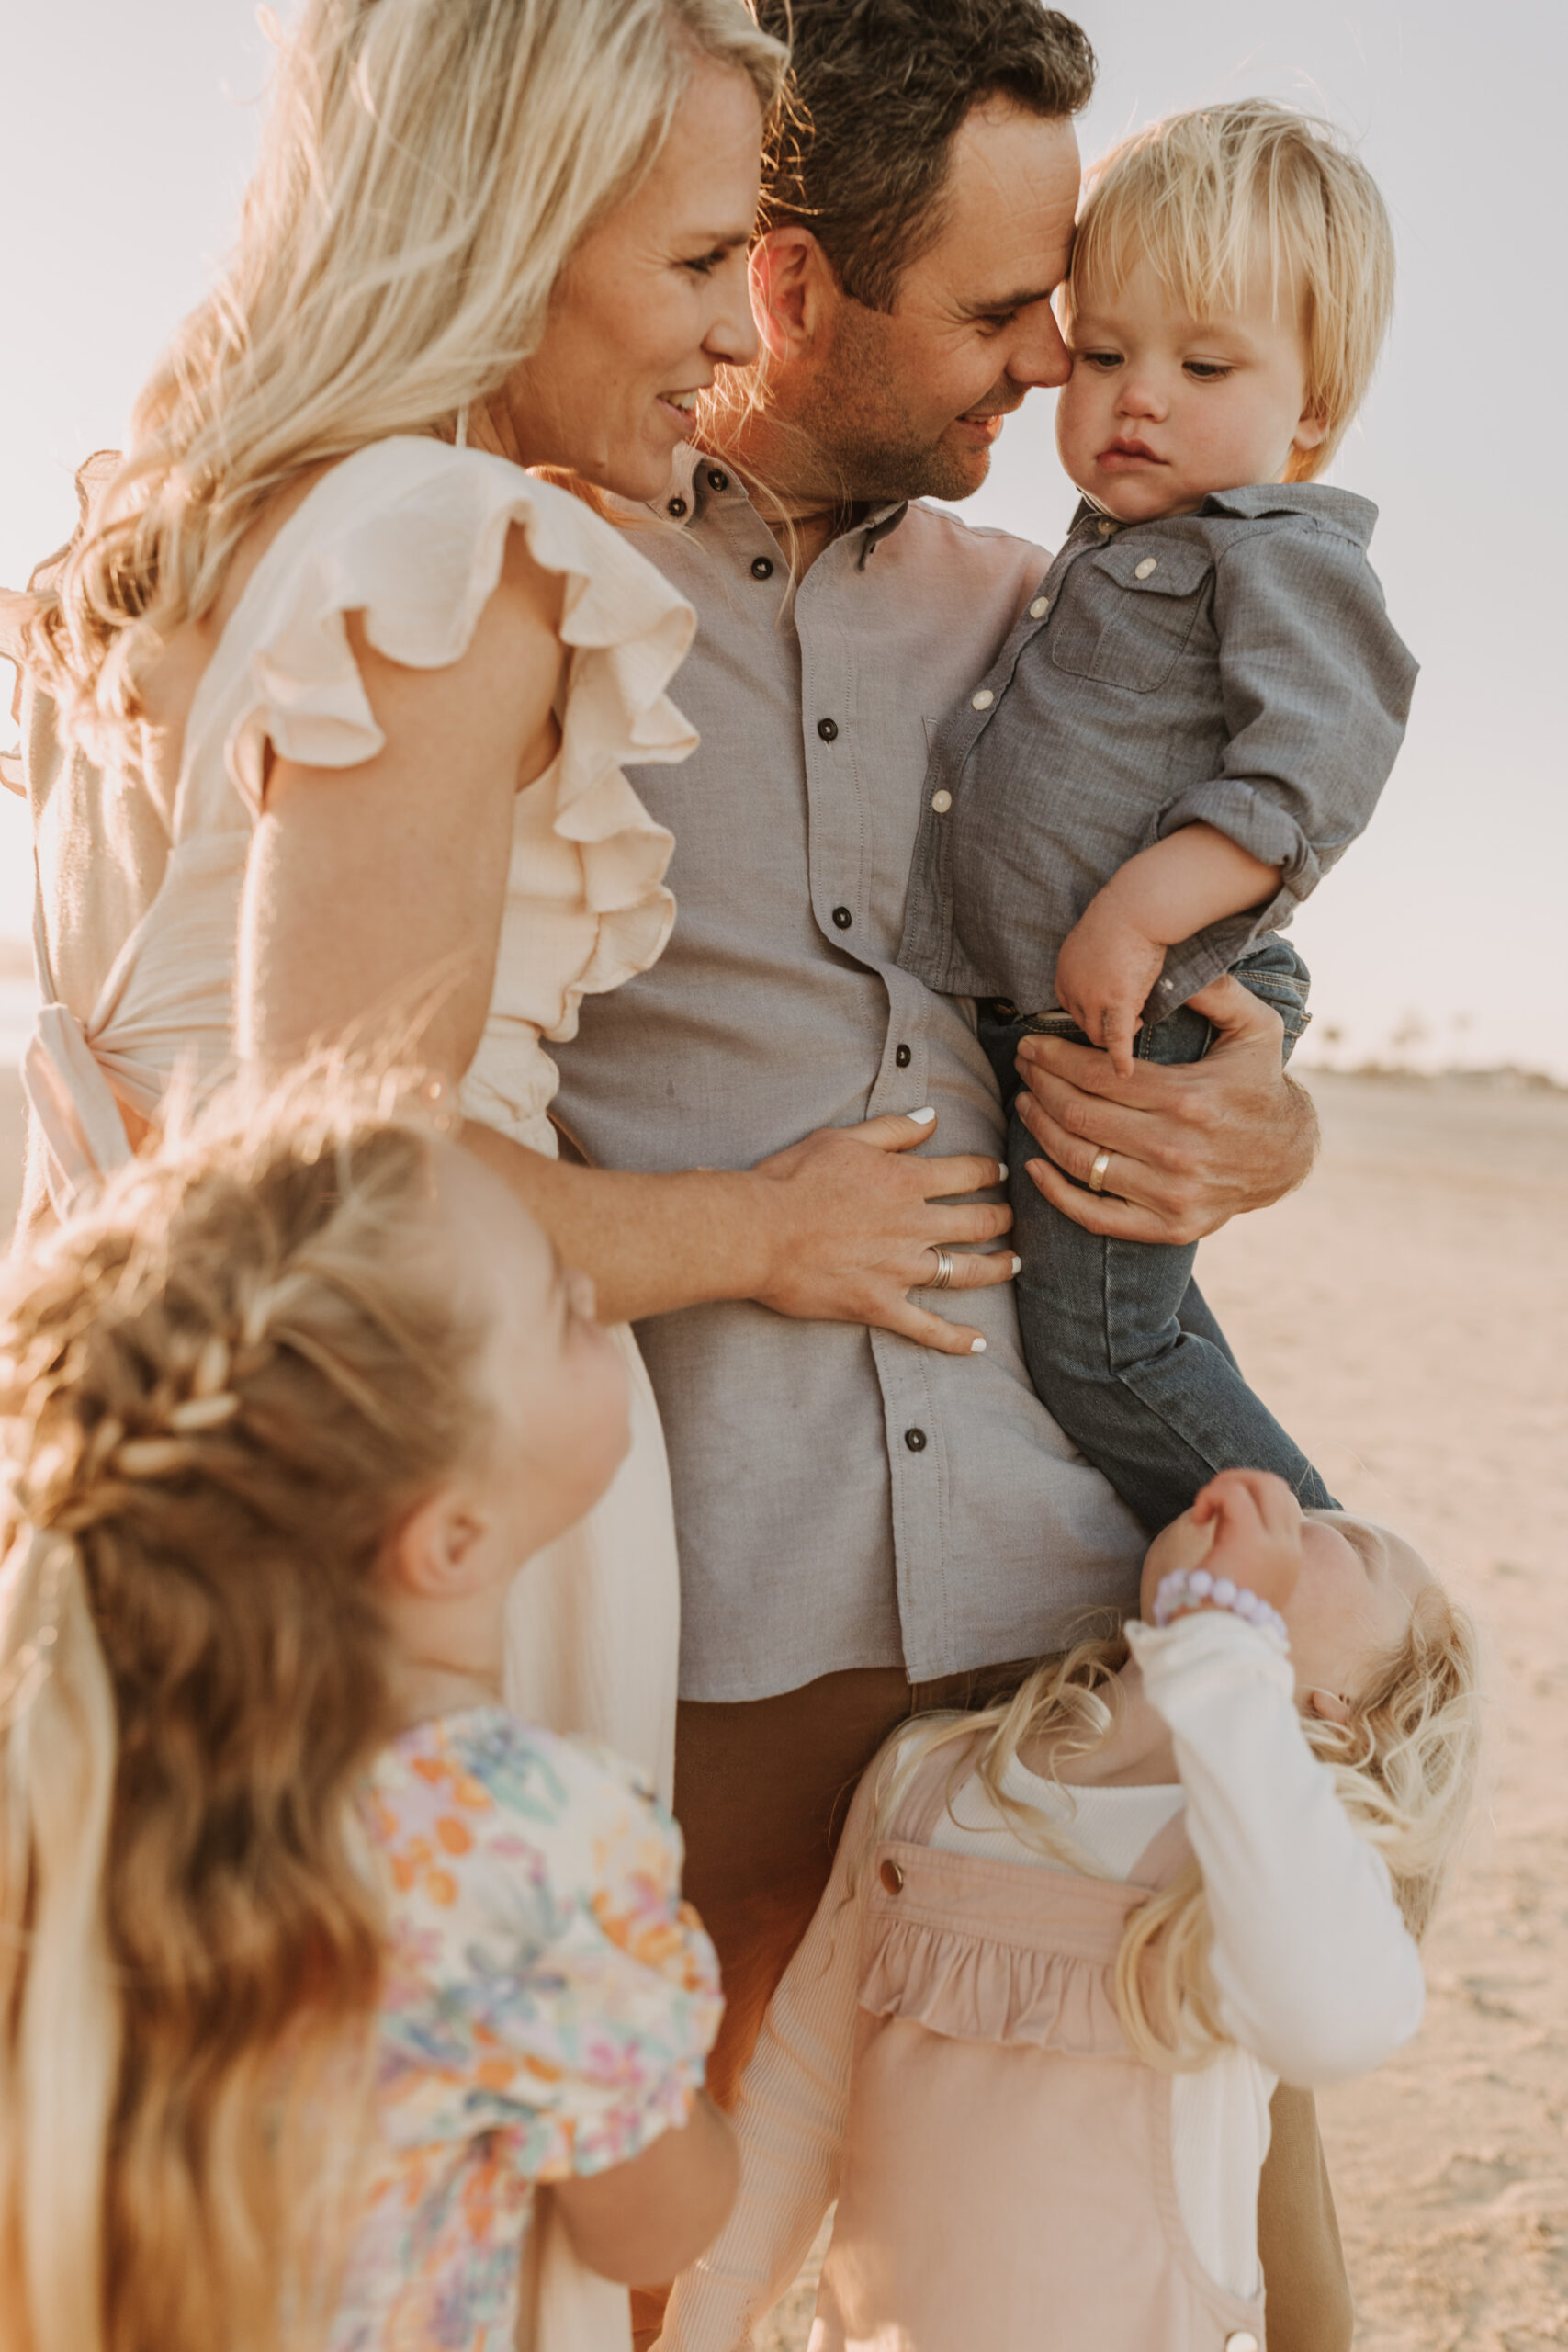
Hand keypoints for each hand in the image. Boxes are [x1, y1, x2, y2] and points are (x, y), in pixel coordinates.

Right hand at [750, 1109, 1013, 1357]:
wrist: (757, 1232)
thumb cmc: (791, 1180)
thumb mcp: (841, 1139)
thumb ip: (893, 1129)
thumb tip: (933, 1118)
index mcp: (906, 1180)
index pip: (968, 1173)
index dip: (989, 1171)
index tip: (999, 1172)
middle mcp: (914, 1225)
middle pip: (979, 1222)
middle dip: (1003, 1218)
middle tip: (1010, 1217)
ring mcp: (900, 1269)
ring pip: (967, 1272)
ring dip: (997, 1267)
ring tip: (1012, 1264)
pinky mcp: (880, 1305)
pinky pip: (928, 1328)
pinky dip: (956, 1339)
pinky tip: (978, 1344)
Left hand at [1013, 974, 1317, 1245]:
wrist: (1290, 1156)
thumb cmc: (1260, 1084)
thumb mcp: (1255, 1026)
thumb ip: (1216, 990)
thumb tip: (1170, 962)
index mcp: (1189, 1098)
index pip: (1099, 1075)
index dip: (1054, 1057)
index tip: (1031, 1044)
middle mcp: (1177, 1149)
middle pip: (1080, 1114)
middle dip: (1039, 1085)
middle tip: (1023, 1066)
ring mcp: (1172, 1193)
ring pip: (1080, 1160)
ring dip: (1039, 1128)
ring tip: (1025, 1102)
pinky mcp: (1169, 1226)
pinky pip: (1095, 1215)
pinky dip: (1055, 1193)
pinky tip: (1033, 1165)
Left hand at [1053, 902, 1165, 1078]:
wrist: (1136, 905)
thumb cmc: (1124, 914)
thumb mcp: (1094, 937)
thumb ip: (1092, 960)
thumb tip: (1105, 971)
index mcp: (1064, 971)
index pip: (1070, 1007)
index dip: (1089, 1013)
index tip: (1106, 1011)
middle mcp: (1072, 988)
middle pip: (1082, 1024)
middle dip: (1103, 1025)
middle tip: (1127, 1019)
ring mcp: (1093, 997)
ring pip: (1097, 1034)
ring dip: (1114, 1035)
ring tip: (1137, 1023)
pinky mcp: (1117, 1002)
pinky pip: (1117, 1038)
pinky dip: (1119, 1058)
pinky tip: (1124, 1073)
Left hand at [1186, 1468, 1302, 1616]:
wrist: (1218, 1646)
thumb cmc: (1216, 1620)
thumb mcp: (1238, 1585)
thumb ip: (1239, 1554)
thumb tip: (1217, 1523)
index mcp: (1290, 1559)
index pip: (1283, 1503)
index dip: (1251, 1496)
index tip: (1221, 1515)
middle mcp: (1289, 1549)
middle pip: (1276, 1485)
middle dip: (1240, 1480)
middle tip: (1211, 1503)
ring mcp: (1275, 1544)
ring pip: (1261, 1482)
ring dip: (1226, 1484)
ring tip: (1205, 1510)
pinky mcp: (1251, 1540)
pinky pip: (1233, 1493)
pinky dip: (1211, 1495)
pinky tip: (1197, 1521)